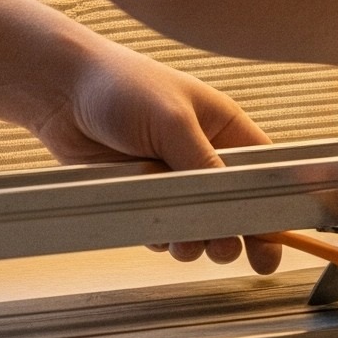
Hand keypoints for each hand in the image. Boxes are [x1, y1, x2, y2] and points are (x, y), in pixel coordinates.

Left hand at [31, 35, 283, 270]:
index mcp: (224, 127)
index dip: (272, 204)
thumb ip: (203, 166)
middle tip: (225, 250)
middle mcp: (203, 155)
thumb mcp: (172, 121)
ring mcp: (172, 178)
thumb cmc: (122, 86)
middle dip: (231, 231)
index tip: (276, 238)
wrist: (61, 93)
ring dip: (193, 240)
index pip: (261, 172)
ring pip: (197, 224)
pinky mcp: (143, 195)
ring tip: (184, 244)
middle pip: (233, 206)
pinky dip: (161, 236)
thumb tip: (229, 209)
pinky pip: (163, 228)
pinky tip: (152, 229)